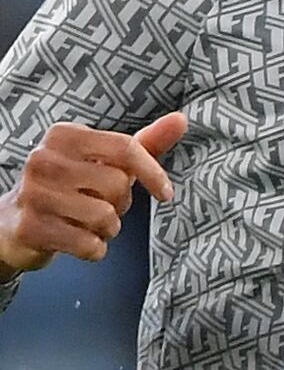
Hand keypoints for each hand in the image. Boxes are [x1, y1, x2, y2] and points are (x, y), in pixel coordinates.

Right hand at [6, 112, 185, 275]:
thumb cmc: (71, 188)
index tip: (165, 193)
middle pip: (118, 186)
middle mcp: (44, 159)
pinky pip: (90, 245)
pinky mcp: (31, 227)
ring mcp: (34, 193)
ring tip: (85, 222)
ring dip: (108, 229)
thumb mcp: (106, 161)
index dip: (154, 173)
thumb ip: (145, 143)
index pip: (125, 148)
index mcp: (64, 136)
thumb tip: (181, 119)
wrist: (15, 222)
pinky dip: (94, 249)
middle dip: (120, 204)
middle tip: (98, 204)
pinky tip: (75, 239)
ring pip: (106, 218)